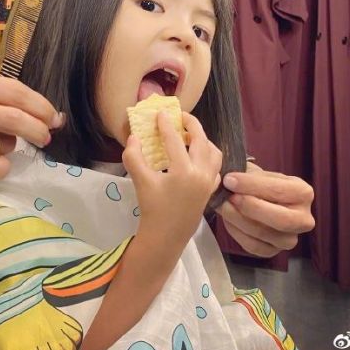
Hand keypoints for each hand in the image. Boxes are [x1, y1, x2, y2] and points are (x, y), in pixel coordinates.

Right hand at [0, 68, 62, 181]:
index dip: (41, 106)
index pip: (14, 92)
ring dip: (11, 146)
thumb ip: (7, 97)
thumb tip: (52, 116)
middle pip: (11, 119)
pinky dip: (2, 167)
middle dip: (37, 129)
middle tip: (46, 135)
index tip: (54, 117)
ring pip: (0, 145)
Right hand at [123, 111, 221, 249]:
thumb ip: (134, 157)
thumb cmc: (153, 209)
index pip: (175, 139)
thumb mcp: (140, 181)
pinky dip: (208, 156)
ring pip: (213, 151)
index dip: (166, 124)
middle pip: (200, 139)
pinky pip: (215, 167)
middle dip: (191, 124)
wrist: (166, 237)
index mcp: (183, 171)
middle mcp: (201, 173)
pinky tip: (196, 156)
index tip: (161, 112)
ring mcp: (209, 182)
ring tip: (188, 135)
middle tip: (180, 116)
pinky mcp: (210, 190)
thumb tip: (134, 137)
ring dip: (203, 139)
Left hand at [217, 162, 314, 256]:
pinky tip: (227, 219)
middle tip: (229, 196)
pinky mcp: (274, 251)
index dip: (252, 186)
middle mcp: (303, 219)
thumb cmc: (259, 183)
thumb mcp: (258, 173)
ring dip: (238, 219)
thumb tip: (227, 179)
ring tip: (223, 205)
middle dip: (250, 207)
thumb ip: (246, 175)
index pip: (279, 191)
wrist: (258, 198)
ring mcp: (290, 239)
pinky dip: (237, 232)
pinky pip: (254, 246)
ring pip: (264, 234)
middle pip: (280, 219)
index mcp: (303, 192)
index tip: (230, 180)